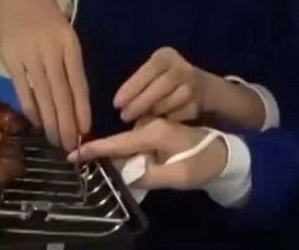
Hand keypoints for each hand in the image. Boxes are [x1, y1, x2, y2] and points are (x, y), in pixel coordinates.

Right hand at [0, 0, 90, 150]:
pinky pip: (22, 88)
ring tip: (56, 140)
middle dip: (67, 122)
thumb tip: (74, 96)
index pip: (79, 83)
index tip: (86, 129)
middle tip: (71, 146)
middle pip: (62, 93)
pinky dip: (30, 107)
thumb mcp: (63, 32)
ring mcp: (30, 55)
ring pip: (43, 95)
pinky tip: (35, 122)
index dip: (82, 108)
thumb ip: (68, 61)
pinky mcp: (10, 59)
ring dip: (50, 121)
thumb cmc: (43, 14)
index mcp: (70, 44)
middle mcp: (52, 51)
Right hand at [69, 119, 227, 190]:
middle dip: (105, 151)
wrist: (225, 152)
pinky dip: (129, 147)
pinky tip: (133, 159)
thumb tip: (126, 174)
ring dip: (119, 151)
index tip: (73, 154)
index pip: (118, 142)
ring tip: (112, 163)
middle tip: (88, 164)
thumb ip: (150, 176)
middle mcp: (151, 123)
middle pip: (120, 139)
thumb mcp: (178, 176)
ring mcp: (154, 122)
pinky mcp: (157, 126)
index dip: (95, 149)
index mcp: (154, 132)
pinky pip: (136, 137)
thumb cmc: (203, 163)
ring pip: (128, 138)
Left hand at [114, 48, 208, 122]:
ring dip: (154, 113)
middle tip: (124, 117)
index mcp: (166, 56)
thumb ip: (140, 84)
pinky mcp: (199, 103)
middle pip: (163, 84)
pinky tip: (158, 124)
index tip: (117, 104)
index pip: (150, 70)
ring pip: (172, 101)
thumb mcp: (153, 74)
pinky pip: (180, 115)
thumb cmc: (164, 81)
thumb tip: (121, 104)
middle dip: (141, 102)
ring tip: (140, 120)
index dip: (132, 87)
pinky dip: (167, 121)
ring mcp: (193, 85)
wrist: (202, 89)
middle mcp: (182, 67)